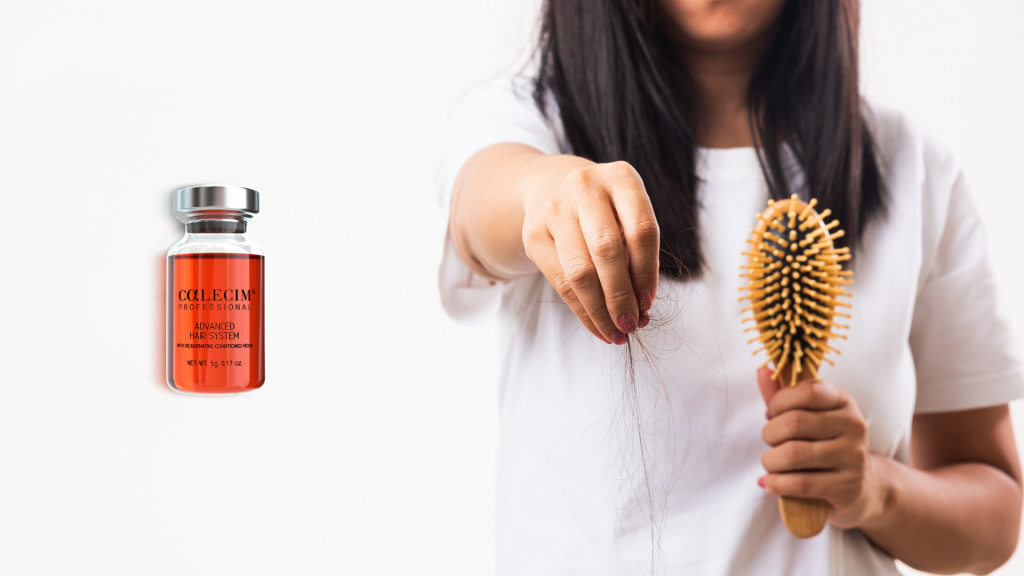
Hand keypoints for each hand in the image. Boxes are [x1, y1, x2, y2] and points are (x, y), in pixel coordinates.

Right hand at [521, 161, 659, 344]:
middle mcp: (585, 186)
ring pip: (579, 271)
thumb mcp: (628, 216)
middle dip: (621, 295)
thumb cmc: (606, 212)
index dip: (647, 273)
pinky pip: (559, 281)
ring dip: (600, 309)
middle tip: (631, 325)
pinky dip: (581, 311)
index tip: (648, 304)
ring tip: (614, 332)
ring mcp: (555, 208)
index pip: (641, 230)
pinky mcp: (533, 232)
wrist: (553, 188)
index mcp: (621, 177)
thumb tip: (641, 308)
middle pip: (606, 250)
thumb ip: (638, 253)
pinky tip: (596, 325)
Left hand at [756, 367, 889, 528]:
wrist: (864, 487)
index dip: (779, 402)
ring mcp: (853, 457)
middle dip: (770, 434)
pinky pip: (800, 484)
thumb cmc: (825, 444)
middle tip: (770, 442)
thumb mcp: (808, 416)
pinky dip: (776, 483)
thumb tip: (762, 370)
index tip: (771, 414)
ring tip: (770, 463)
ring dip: (770, 461)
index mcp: (844, 401)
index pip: (807, 390)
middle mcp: (853, 426)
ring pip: (794, 454)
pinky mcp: (848, 487)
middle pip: (795, 423)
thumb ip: (782, 395)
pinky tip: (769, 482)